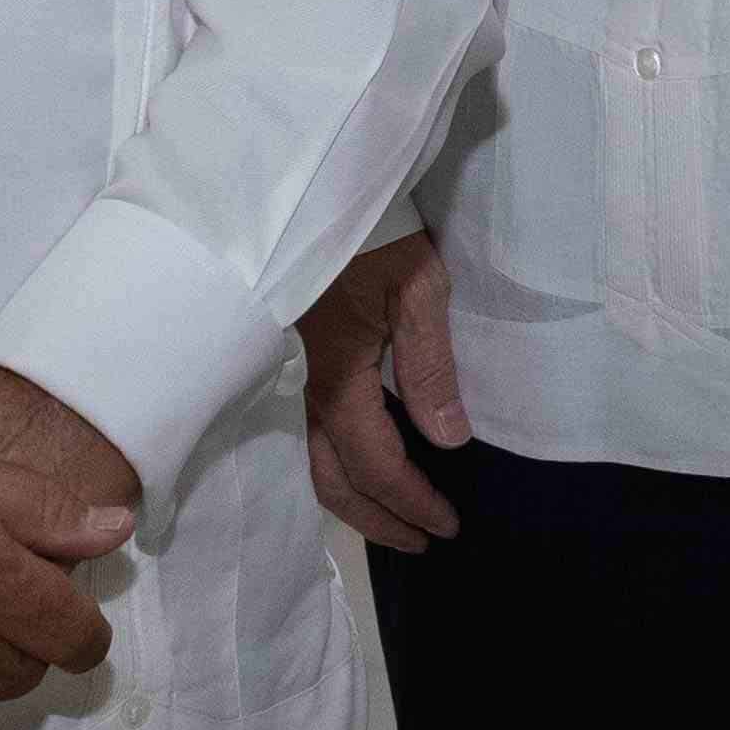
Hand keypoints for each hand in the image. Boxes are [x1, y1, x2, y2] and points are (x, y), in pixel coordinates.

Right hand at [297, 230, 464, 553]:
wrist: (308, 187)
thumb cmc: (372, 232)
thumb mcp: (417, 289)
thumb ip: (430, 367)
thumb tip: (449, 439)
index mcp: (338, 378)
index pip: (375, 465)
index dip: (412, 502)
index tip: (448, 525)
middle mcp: (302, 389)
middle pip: (332, 482)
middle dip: (378, 520)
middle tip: (422, 542)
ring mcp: (284, 378)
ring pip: (309, 463)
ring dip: (351, 500)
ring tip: (393, 519)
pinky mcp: (280, 362)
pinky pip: (300, 435)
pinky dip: (332, 466)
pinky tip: (355, 468)